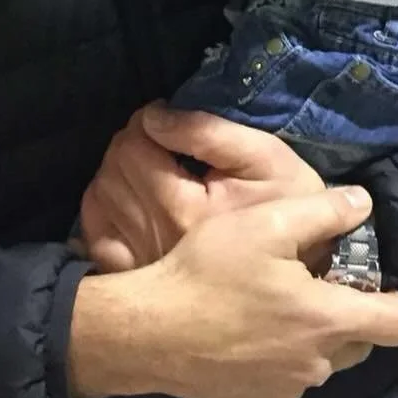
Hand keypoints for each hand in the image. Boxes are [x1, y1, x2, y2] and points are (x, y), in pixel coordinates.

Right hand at [68, 187, 397, 397]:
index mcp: (328, 320)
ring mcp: (286, 390)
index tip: (367, 279)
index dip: (395, 300)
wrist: (148, 332)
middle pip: (362, 343)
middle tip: (310, 284)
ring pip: (320, 361)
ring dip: (309, 337)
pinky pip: (285, 379)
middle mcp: (316, 364)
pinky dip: (277, 358)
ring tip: (269, 304)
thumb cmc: (208, 272)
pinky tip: (243, 332)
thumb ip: (324, 212)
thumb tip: (363, 204)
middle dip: (348, 315)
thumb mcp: (266, 224)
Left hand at [81, 104, 324, 271]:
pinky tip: (129, 203)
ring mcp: (140, 262)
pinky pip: (96, 235)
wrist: (301, 280)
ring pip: (98, 198)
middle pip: (112, 169)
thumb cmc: (291, 212)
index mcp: (183, 208)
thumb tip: (155, 117)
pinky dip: (103, 210)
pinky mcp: (136, 278)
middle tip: (161, 142)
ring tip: (149, 169)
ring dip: (116, 172)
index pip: (132, 146)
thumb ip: (209, 132)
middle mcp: (153, 237)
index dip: (145, 120)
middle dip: (130, 142)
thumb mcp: (267, 159)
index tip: (167, 119)